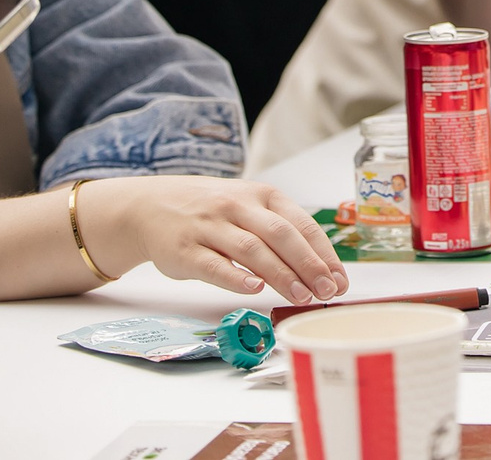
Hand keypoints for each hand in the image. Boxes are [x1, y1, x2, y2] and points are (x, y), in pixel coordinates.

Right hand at [86, 175, 348, 303]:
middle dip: (308, 265)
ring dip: (280, 275)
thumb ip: (280, 232)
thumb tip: (321, 269)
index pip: (301, 224)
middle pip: (281, 235)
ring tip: (301, 296)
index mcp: (261, 195)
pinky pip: (214, 265)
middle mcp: (238, 206)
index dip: (323, 254)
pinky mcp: (186, 250)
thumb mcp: (249, 209)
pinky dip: (236, 278)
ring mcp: (210, 227)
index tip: (339, 279)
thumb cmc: (211, 211)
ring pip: (252, 250)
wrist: (151, 206)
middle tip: (327, 291)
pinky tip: (254, 290)